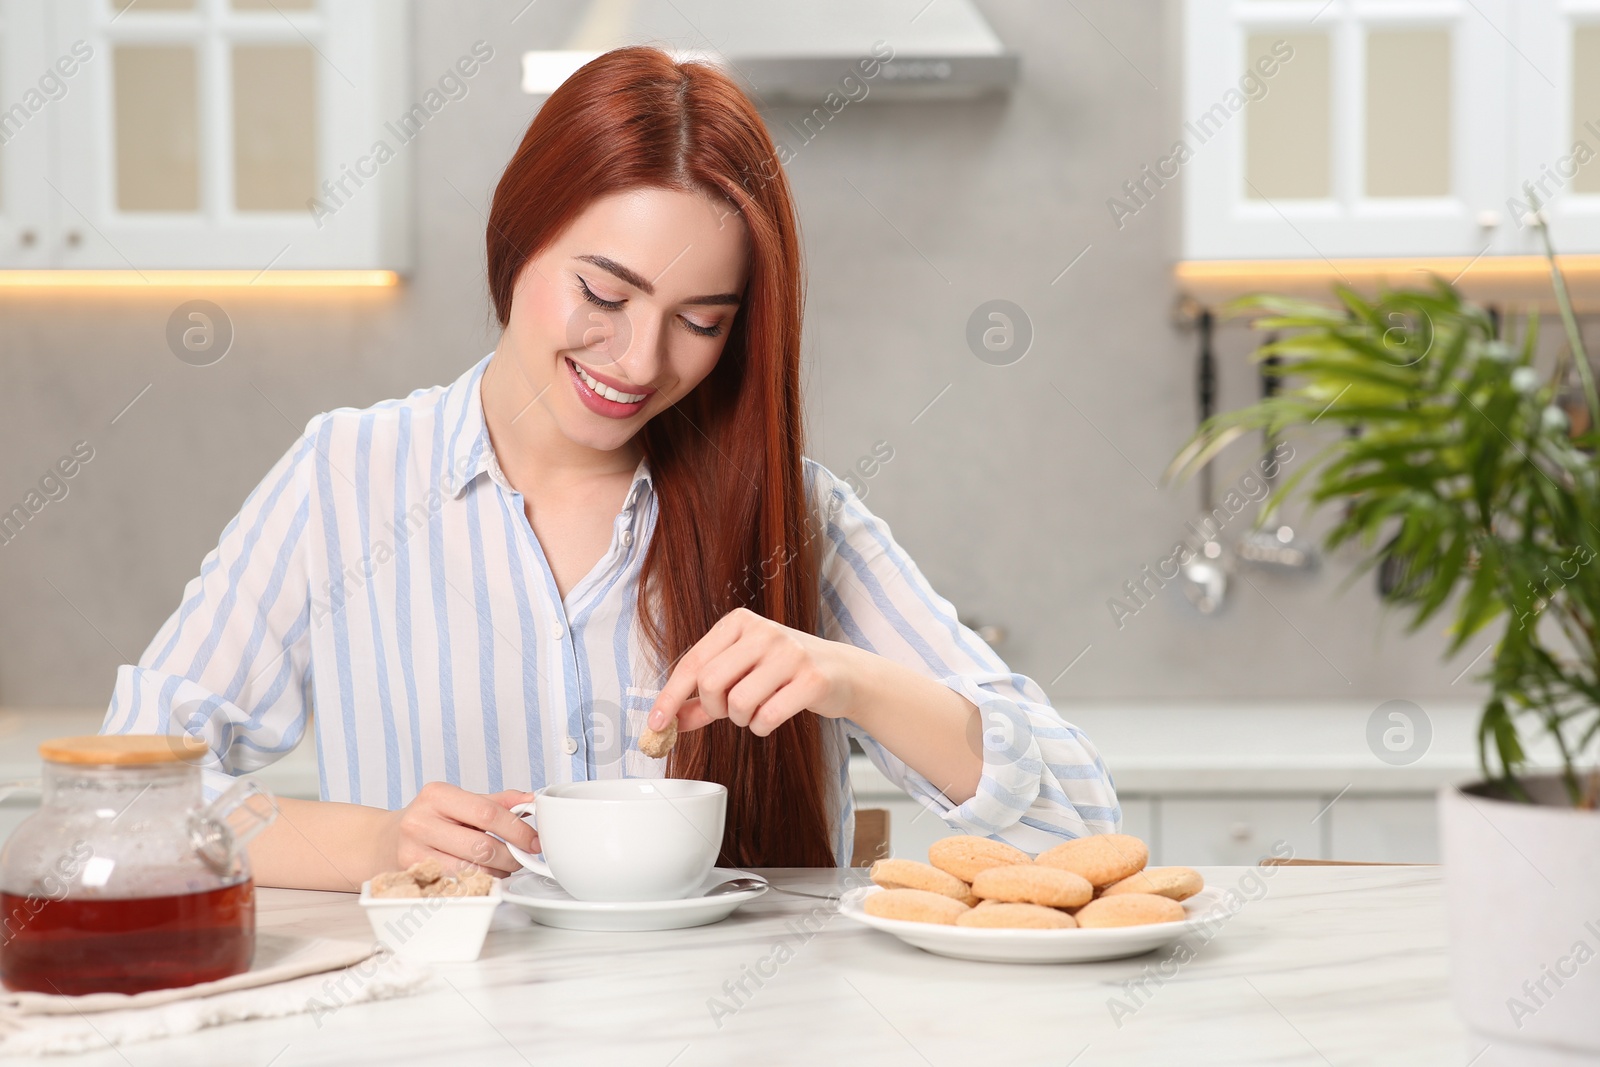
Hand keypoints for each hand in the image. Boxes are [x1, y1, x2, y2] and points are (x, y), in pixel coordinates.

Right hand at [380, 782, 538, 876]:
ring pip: (470, 872)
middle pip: (481, 847)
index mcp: (437, 795)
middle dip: (511, 856)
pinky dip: (476, 884)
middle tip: (521, 858)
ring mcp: (412, 852)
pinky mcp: (411, 878)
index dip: (517, 830)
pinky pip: (455, 887)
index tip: (534, 840)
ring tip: (501, 867)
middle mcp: (420, 822)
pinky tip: (480, 877)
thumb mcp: (458, 801)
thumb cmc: (428, 820)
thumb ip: (496, 801)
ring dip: (496, 874)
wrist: (383, 841)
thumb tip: (531, 799)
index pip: (487, 813)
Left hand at [646, 607, 861, 737]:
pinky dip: (762, 727)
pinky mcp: (811, 680)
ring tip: (757, 711)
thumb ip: (703, 698)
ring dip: (741, 720)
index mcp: (739, 622)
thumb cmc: (784, 672)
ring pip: (738, 703)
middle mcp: (763, 631)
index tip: (656, 725)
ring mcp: (790, 653)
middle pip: (710, 683)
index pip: (692, 663)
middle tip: (730, 710)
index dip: (669, 698)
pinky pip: (767, 717)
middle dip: (714, 708)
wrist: (843, 672)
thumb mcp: (741, 674)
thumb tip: (667, 724)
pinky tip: (773, 716)